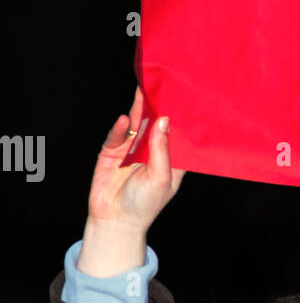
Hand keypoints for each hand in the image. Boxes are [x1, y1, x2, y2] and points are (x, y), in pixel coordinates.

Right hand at [87, 87, 185, 230]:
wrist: (115, 219)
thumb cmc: (145, 204)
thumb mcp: (160, 177)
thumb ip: (161, 149)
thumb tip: (164, 120)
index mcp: (170, 158)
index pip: (177, 133)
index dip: (180, 117)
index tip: (184, 97)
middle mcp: (152, 150)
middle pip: (155, 122)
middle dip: (158, 105)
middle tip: (161, 82)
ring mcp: (131, 148)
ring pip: (136, 123)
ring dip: (139, 108)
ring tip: (144, 90)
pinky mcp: (112, 150)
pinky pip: (116, 135)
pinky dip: (120, 128)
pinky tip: (124, 121)